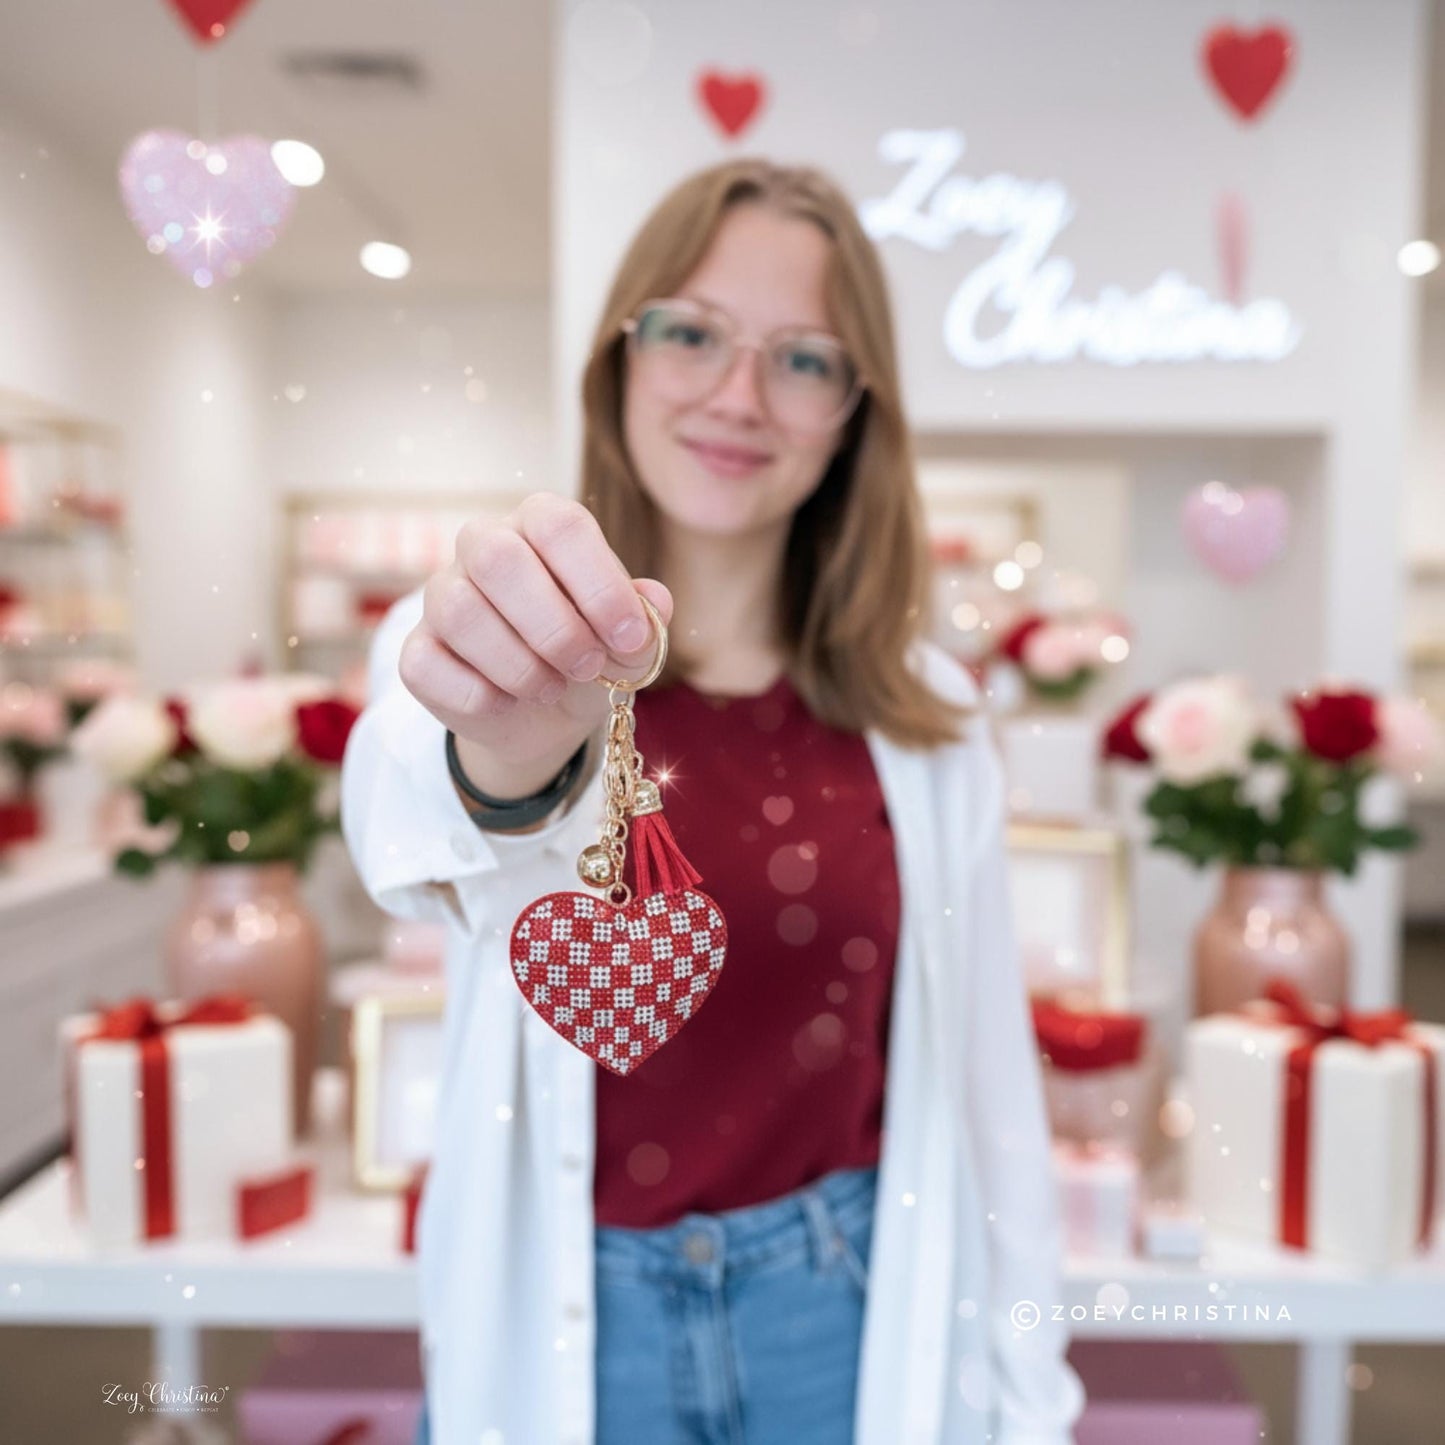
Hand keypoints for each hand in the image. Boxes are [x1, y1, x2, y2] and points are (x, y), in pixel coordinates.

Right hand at [399, 494, 672, 782]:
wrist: (547, 716)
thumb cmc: (591, 656)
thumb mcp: (628, 643)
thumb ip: (645, 619)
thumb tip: (654, 601)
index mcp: (541, 525)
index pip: (559, 525)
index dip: (598, 583)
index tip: (629, 637)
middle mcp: (483, 546)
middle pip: (498, 559)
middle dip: (554, 627)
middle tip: (587, 666)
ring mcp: (442, 596)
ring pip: (461, 612)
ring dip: (520, 665)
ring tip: (552, 687)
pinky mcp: (417, 650)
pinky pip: (429, 665)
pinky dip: (481, 696)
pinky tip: (509, 703)